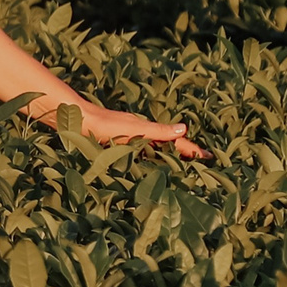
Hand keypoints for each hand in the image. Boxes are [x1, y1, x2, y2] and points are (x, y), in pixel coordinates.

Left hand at [55, 102, 210, 162]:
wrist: (76, 120)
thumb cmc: (105, 125)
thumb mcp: (135, 129)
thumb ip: (158, 131)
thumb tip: (184, 129)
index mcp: (149, 131)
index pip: (177, 142)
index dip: (192, 150)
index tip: (210, 158)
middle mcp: (142, 134)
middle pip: (169, 145)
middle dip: (186, 153)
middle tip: (202, 163)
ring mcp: (131, 138)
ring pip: (156, 148)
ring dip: (171, 156)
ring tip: (184, 166)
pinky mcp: (119, 143)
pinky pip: (143, 152)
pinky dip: (153, 157)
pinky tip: (150, 164)